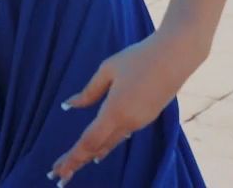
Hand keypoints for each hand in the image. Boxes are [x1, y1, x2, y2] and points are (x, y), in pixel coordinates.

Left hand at [51, 29, 205, 183]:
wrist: (176, 57)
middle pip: (97, 148)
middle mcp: (128, 122)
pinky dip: (106, 144)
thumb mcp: (107, 70)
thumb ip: (89, 92)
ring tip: (73, 166)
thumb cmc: (138, 58)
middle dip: (76, 162)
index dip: (72, 158)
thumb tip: (69, 105)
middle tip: (56, 177)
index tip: (57, 171)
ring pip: (109, 143)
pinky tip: (97, 151)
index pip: (89, 141)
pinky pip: (121, 134)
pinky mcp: (146, 117)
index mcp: (115, 112)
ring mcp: (139, 122)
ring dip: (90, 155)